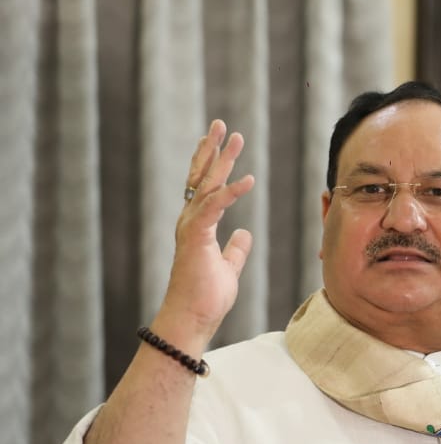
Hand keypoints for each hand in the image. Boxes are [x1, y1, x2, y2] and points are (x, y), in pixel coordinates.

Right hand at [153, 120, 254, 347]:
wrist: (191, 318)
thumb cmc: (206, 297)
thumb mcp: (228, 268)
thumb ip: (235, 249)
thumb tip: (244, 234)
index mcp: (198, 226)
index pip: (204, 188)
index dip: (212, 164)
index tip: (220, 142)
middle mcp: (191, 221)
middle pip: (201, 177)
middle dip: (213, 150)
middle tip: (221, 124)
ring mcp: (191, 228)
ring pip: (206, 185)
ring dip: (221, 160)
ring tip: (234, 137)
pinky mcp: (196, 237)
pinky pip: (215, 207)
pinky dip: (231, 191)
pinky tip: (247, 179)